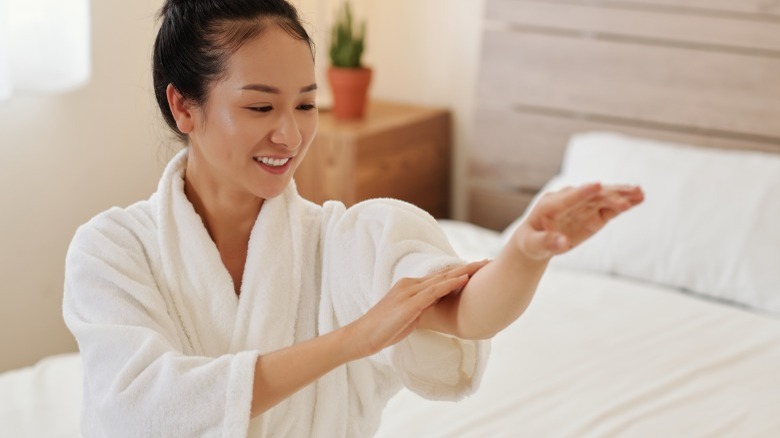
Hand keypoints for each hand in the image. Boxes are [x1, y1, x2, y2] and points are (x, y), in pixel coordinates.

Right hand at [347, 260, 489, 357]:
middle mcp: (410, 285)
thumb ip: (419, 309)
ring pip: (441, 278)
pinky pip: (434, 291)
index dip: (459, 272)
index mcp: (409, 287)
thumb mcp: (406, 317)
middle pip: (444, 273)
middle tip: (487, 262)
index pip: (439, 277)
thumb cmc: (383, 330)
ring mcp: (409, 292)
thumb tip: (432, 312)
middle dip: (467, 267)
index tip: (478, 269)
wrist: (362, 336)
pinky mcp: (409, 303)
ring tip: (482, 266)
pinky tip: (464, 279)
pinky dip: (450, 283)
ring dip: (464, 271)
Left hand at [513, 183, 643, 259]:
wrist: (537, 240)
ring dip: (621, 195)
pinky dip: (623, 204)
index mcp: (550, 205)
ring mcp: (583, 205)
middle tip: (629, 195)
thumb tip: (563, 243)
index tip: (597, 185)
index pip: (569, 197)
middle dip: (609, 194)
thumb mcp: (534, 245)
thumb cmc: (532, 242)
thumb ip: (548, 242)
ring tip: (640, 193)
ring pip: (604, 198)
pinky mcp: (593, 213)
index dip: (583, 192)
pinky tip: (639, 198)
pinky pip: (610, 207)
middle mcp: (569, 200)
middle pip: (591, 195)